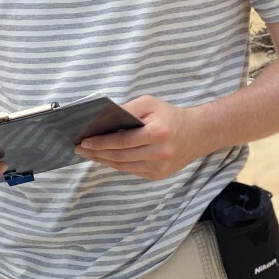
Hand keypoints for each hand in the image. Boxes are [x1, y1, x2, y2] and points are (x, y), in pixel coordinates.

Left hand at [75, 95, 197, 179]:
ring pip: (123, 166)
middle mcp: (160, 153)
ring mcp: (159, 168)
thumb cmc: (171, 116)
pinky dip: (116, 164)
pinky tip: (105, 158)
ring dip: (103, 161)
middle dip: (96, 153)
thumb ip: (127, 109)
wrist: (198, 134)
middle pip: (120, 156)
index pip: (122, 141)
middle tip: (80, 149)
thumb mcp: (150, 103)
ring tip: (88, 154)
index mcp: (158, 133)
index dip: (101, 143)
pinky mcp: (158, 175)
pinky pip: (131, 170)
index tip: (84, 141)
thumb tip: (102, 120)